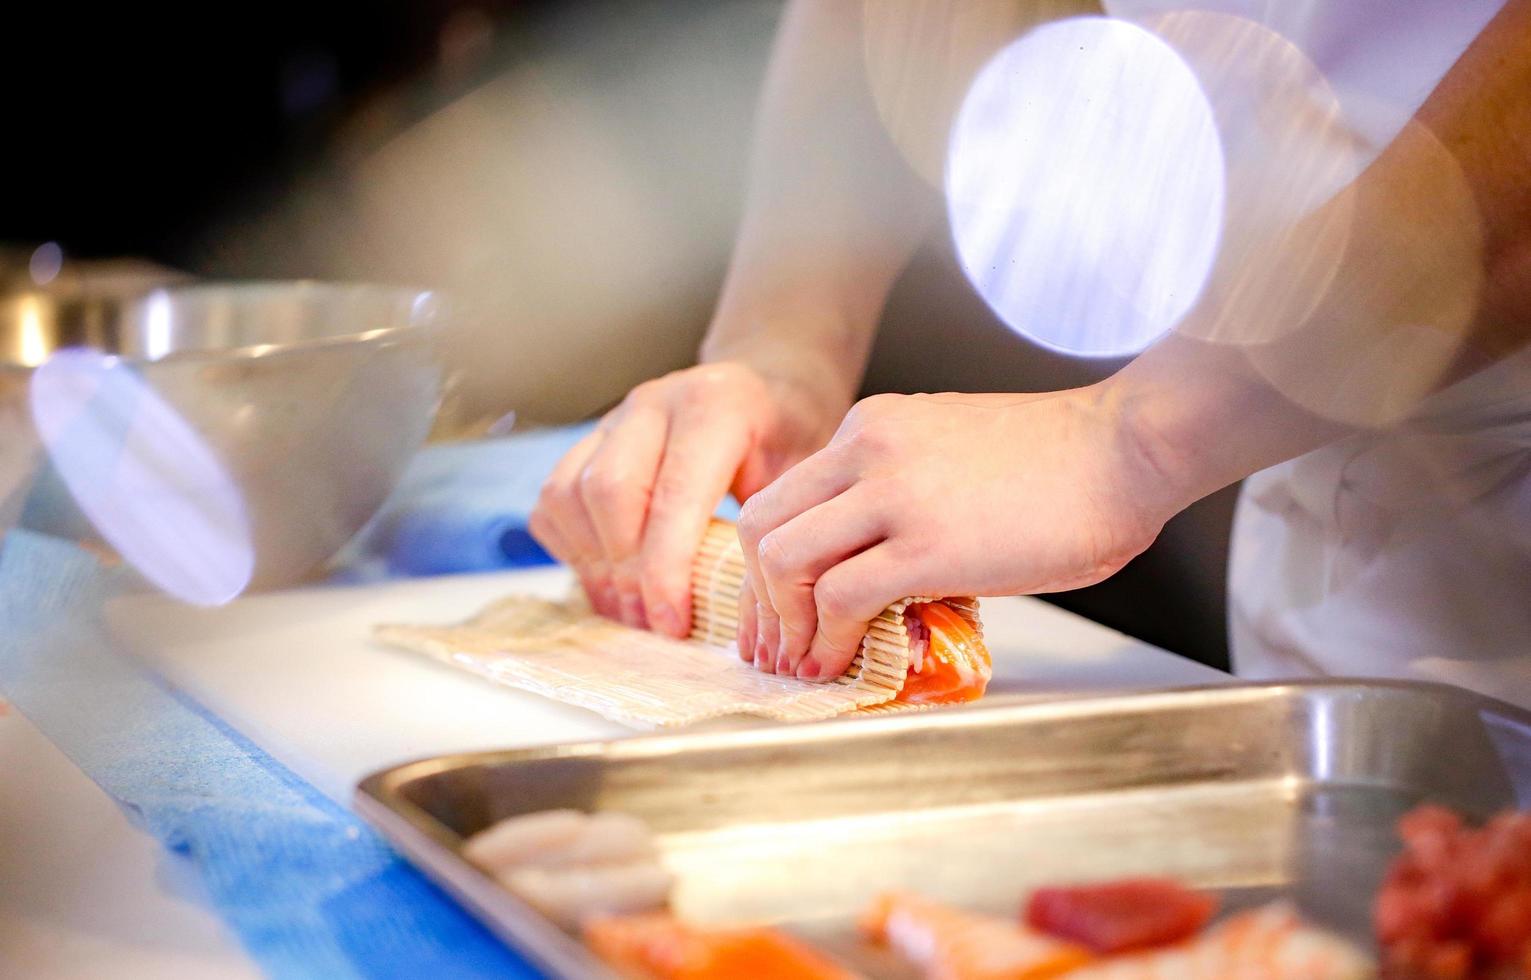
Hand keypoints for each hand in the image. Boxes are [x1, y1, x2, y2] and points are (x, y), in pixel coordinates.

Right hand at [529, 361, 844, 636]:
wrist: (765, 391)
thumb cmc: (788, 443)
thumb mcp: (804, 477)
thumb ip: (771, 529)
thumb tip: (745, 613)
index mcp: (715, 407)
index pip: (673, 495)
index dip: (665, 570)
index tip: (672, 626)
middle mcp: (655, 402)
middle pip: (608, 491)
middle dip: (624, 572)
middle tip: (648, 625)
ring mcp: (615, 418)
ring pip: (570, 493)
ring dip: (592, 565)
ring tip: (627, 612)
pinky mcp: (589, 439)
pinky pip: (553, 498)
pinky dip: (569, 549)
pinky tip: (605, 579)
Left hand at [735, 387, 1189, 678]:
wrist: (1128, 449)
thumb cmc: (1063, 462)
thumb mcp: (952, 453)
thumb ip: (901, 493)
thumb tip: (878, 565)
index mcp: (872, 426)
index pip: (786, 496)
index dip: (768, 564)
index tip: (778, 612)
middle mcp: (867, 448)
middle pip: (760, 525)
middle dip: (758, 599)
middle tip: (777, 648)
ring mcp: (892, 493)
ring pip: (782, 559)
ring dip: (783, 624)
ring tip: (805, 662)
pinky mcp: (926, 544)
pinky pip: (839, 597)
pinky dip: (826, 641)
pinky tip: (840, 663)